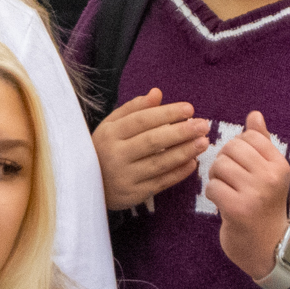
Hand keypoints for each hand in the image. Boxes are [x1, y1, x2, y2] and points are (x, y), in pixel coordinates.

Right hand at [93, 88, 207, 208]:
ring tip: (204, 142)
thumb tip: (157, 93)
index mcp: (109, 134)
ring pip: (159, 163)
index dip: (167, 113)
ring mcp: (124, 177)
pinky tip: (192, 162)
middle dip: (181, 132)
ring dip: (184, 152)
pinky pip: (161, 183)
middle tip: (203, 125)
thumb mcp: (111, 126)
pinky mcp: (133, 195)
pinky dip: (178, 173)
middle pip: (153, 141)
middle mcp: (115, 155)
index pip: (142, 120)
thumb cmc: (104, 149)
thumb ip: (134, 109)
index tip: (189, 108)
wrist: (85, 185)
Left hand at [208, 112, 289, 280]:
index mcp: (280, 165)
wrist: (268, 248)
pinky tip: (223, 204)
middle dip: (223, 161)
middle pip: (231, 148)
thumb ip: (262, 144)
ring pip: (219, 166)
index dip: (237, 148)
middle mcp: (271, 177)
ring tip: (227, 191)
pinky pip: (212, 187)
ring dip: (216, 178)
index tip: (241, 166)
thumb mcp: (269, 173)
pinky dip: (213, 194)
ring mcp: (255, 193)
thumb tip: (254, 114)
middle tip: (230, 179)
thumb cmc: (265, 207)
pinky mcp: (238, 209)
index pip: (250, 137)